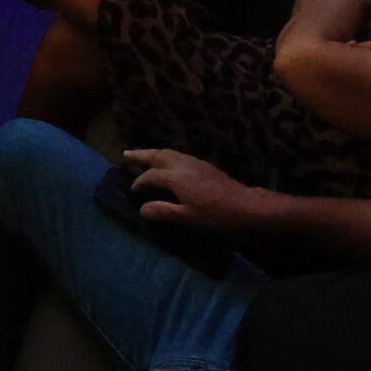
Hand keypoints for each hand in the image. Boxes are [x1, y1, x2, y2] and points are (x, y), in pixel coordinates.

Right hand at [121, 148, 262, 232]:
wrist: (244, 205)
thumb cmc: (215, 214)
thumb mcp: (187, 218)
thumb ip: (163, 211)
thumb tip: (142, 209)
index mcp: (175, 177)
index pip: (150, 176)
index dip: (139, 183)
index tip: (133, 191)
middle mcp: (182, 164)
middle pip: (157, 155)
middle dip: (140, 154)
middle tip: (126, 154)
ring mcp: (194, 162)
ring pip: (169, 152)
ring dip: (153, 153)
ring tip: (143, 155)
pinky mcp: (203, 164)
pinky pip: (178, 154)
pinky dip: (166, 155)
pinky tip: (168, 162)